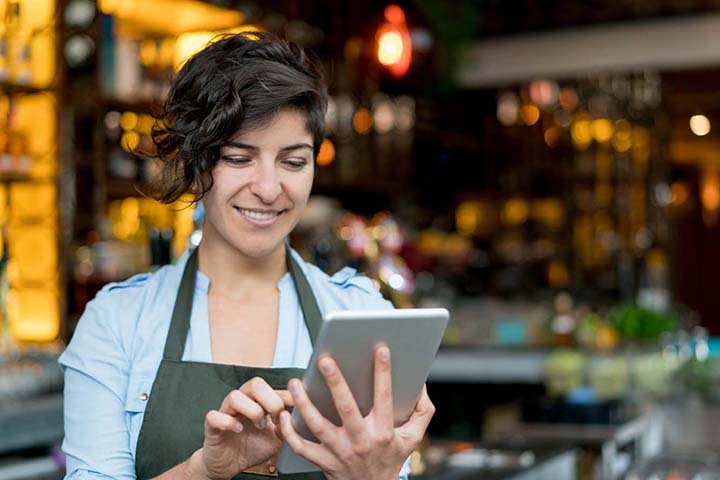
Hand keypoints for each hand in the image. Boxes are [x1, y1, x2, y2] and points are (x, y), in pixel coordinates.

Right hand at [195, 377, 292, 479]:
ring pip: (235, 396)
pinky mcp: (212, 425)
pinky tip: (238, 430)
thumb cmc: (252, 447)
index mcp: (257, 401)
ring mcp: (226, 412)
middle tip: (276, 417)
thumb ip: (287, 425)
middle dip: (270, 400)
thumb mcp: (276, 437)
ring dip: (251, 411)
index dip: (285, 395)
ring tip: (259, 425)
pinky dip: (228, 422)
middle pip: (254, 384)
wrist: (230, 465)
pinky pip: (214, 415)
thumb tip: (300, 414)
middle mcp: (242, 401)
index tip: (295, 407)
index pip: (271, 387)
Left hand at [279, 346, 434, 479]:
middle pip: (346, 408)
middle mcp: (361, 441)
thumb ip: (423, 410)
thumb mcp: (413, 437)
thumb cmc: (392, 458)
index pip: (384, 398)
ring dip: (304, 404)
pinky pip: (302, 447)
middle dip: (336, 383)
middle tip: (325, 360)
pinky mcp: (324, 462)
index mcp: (383, 432)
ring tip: (295, 382)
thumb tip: (420, 384)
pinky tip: (283, 414)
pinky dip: (289, 432)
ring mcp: (340, 452)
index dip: (383, 373)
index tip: (381, 349)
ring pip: (318, 426)